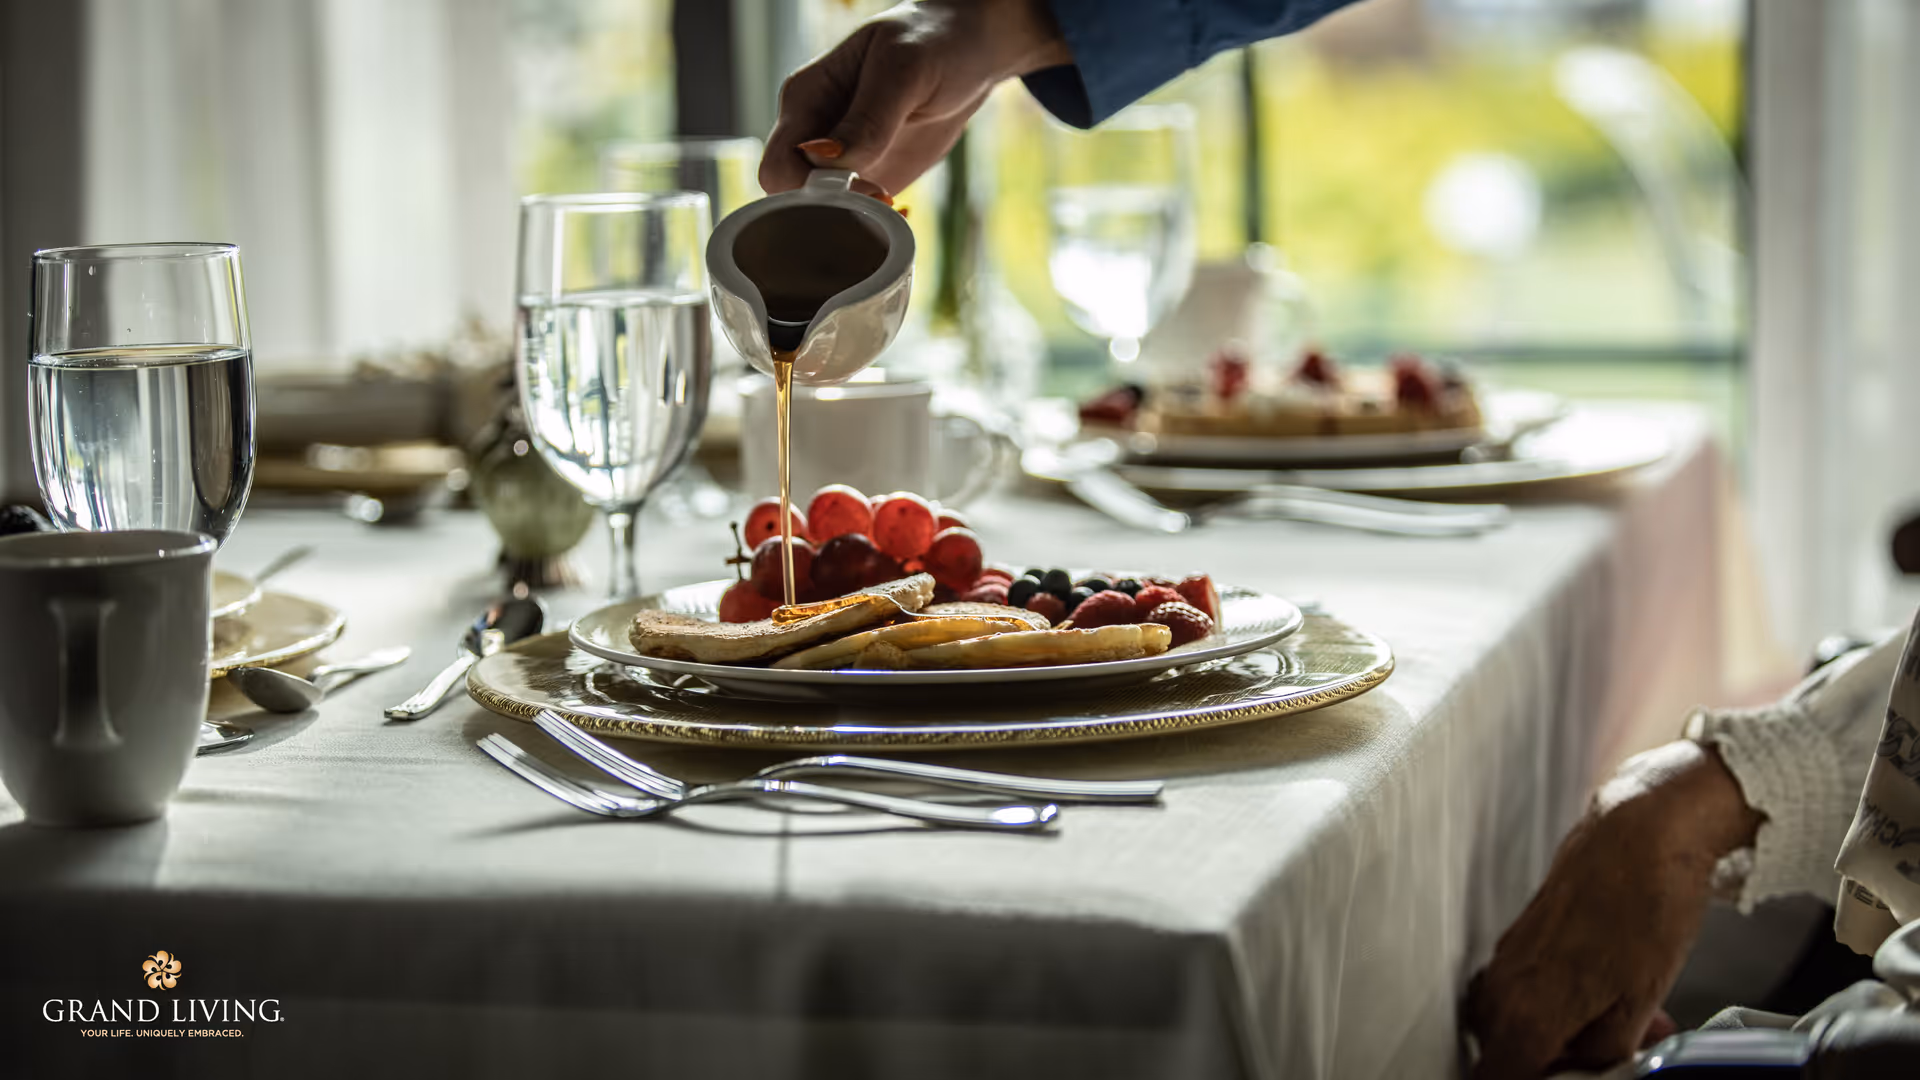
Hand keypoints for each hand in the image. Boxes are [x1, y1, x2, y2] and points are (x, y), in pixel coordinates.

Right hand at [759, 0, 1071, 198]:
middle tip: (881, 196)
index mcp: (805, 100)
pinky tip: (899, 210)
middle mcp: (814, 133)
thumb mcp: (903, 70)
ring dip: (853, 221)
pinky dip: (874, 223)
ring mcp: (841, 160)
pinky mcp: (870, 178)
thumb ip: (866, 119)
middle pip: (791, 199)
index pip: (778, 166)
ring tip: (892, 199)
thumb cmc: (931, 42)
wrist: (968, 51)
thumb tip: (824, 160)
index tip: (858, 183)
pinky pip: (856, 215)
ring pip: (821, 213)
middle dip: (829, 212)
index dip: (807, 189)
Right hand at [1464, 742, 1762, 1078]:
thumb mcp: (1640, 1001)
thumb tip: (1590, 1070)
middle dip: (1546, 1063)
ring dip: (1549, 1035)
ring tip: (1606, 1029)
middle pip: (1500, 1055)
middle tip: (1596, 1058)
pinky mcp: (1521, 934)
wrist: (1641, 832)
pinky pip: (1519, 989)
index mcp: (1527, 1012)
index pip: (1498, 1079)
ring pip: (1508, 1022)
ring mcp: (1508, 956)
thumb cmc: (1647, 904)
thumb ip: (1605, 1052)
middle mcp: (1503, 986)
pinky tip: (1599, 994)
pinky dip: (1551, 1003)